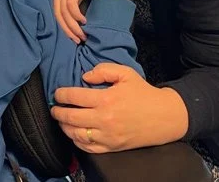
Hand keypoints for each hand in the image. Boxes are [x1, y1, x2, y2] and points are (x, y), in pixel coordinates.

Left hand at [50, 63, 187, 153]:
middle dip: (58, 111)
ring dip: (64, 127)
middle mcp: (104, 119)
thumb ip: (103, 70)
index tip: (58, 93)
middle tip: (55, 107)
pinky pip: (87, 147)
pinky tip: (74, 133)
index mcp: (106, 99)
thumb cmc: (143, 93)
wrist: (163, 116)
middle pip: (71, 117)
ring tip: (61, 120)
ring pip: (76, 134)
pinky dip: (76, 141)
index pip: (74, 97)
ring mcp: (107, 136)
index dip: (61, 94)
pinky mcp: (111, 147)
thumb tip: (85, 77)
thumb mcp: (126, 73)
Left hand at [54, 0, 120, 43]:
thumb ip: (76, 5)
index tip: (74, 38)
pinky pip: (70, 3)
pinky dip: (76, 15)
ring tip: (83, 33)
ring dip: (73, 25)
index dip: (64, 27)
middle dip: (68, 29)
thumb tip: (73, 25)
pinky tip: (84, 20)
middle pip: (58, 12)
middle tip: (78, 39)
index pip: (56, 12)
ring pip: (64, 10)